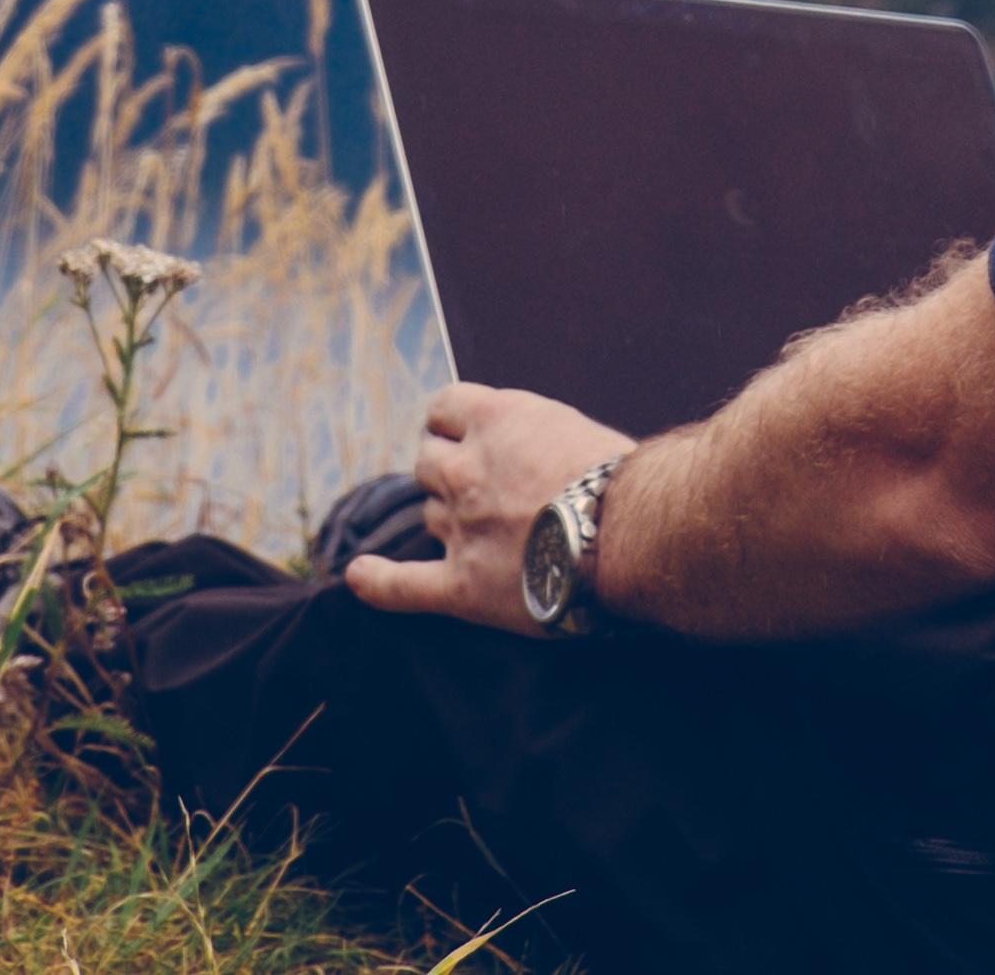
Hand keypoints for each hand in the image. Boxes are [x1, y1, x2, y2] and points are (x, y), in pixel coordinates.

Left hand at [342, 383, 636, 634]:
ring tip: (491, 534)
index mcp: (495, 418)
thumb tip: (524, 454)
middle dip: (447, 472)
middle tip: (481, 490)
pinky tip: (359, 576)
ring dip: (449, 520)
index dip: (451, 424)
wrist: (635, 535)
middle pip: (428, 462)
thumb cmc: (624, 481)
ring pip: (429, 516)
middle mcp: (467, 468)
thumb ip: (532, 437)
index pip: (444, 408)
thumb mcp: (574, 429)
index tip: (462, 436)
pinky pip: (405, 586)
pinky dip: (379, 582)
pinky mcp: (463, 585)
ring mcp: (460, 527)